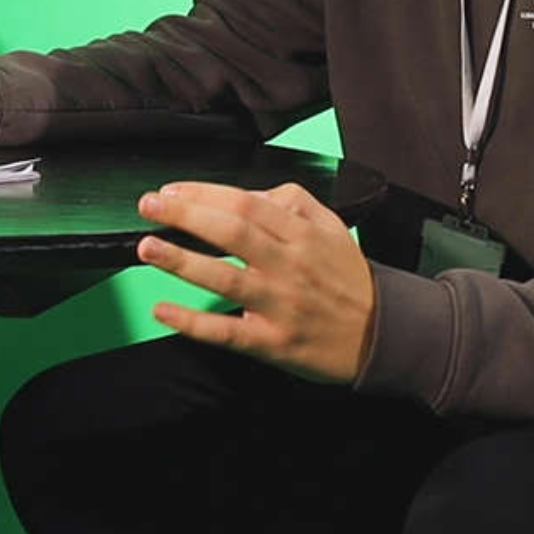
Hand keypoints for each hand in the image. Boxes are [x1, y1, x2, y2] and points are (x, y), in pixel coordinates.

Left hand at [136, 181, 375, 382]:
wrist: (385, 335)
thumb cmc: (348, 278)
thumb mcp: (332, 227)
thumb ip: (292, 202)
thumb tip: (248, 193)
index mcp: (301, 235)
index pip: (245, 204)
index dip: (204, 194)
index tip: (170, 191)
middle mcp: (289, 266)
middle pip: (232, 232)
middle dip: (185, 215)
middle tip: (148, 205)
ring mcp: (281, 305)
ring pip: (225, 278)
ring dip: (181, 261)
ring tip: (148, 247)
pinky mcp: (273, 342)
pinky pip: (227, 332)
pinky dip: (192, 323)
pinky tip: (163, 311)